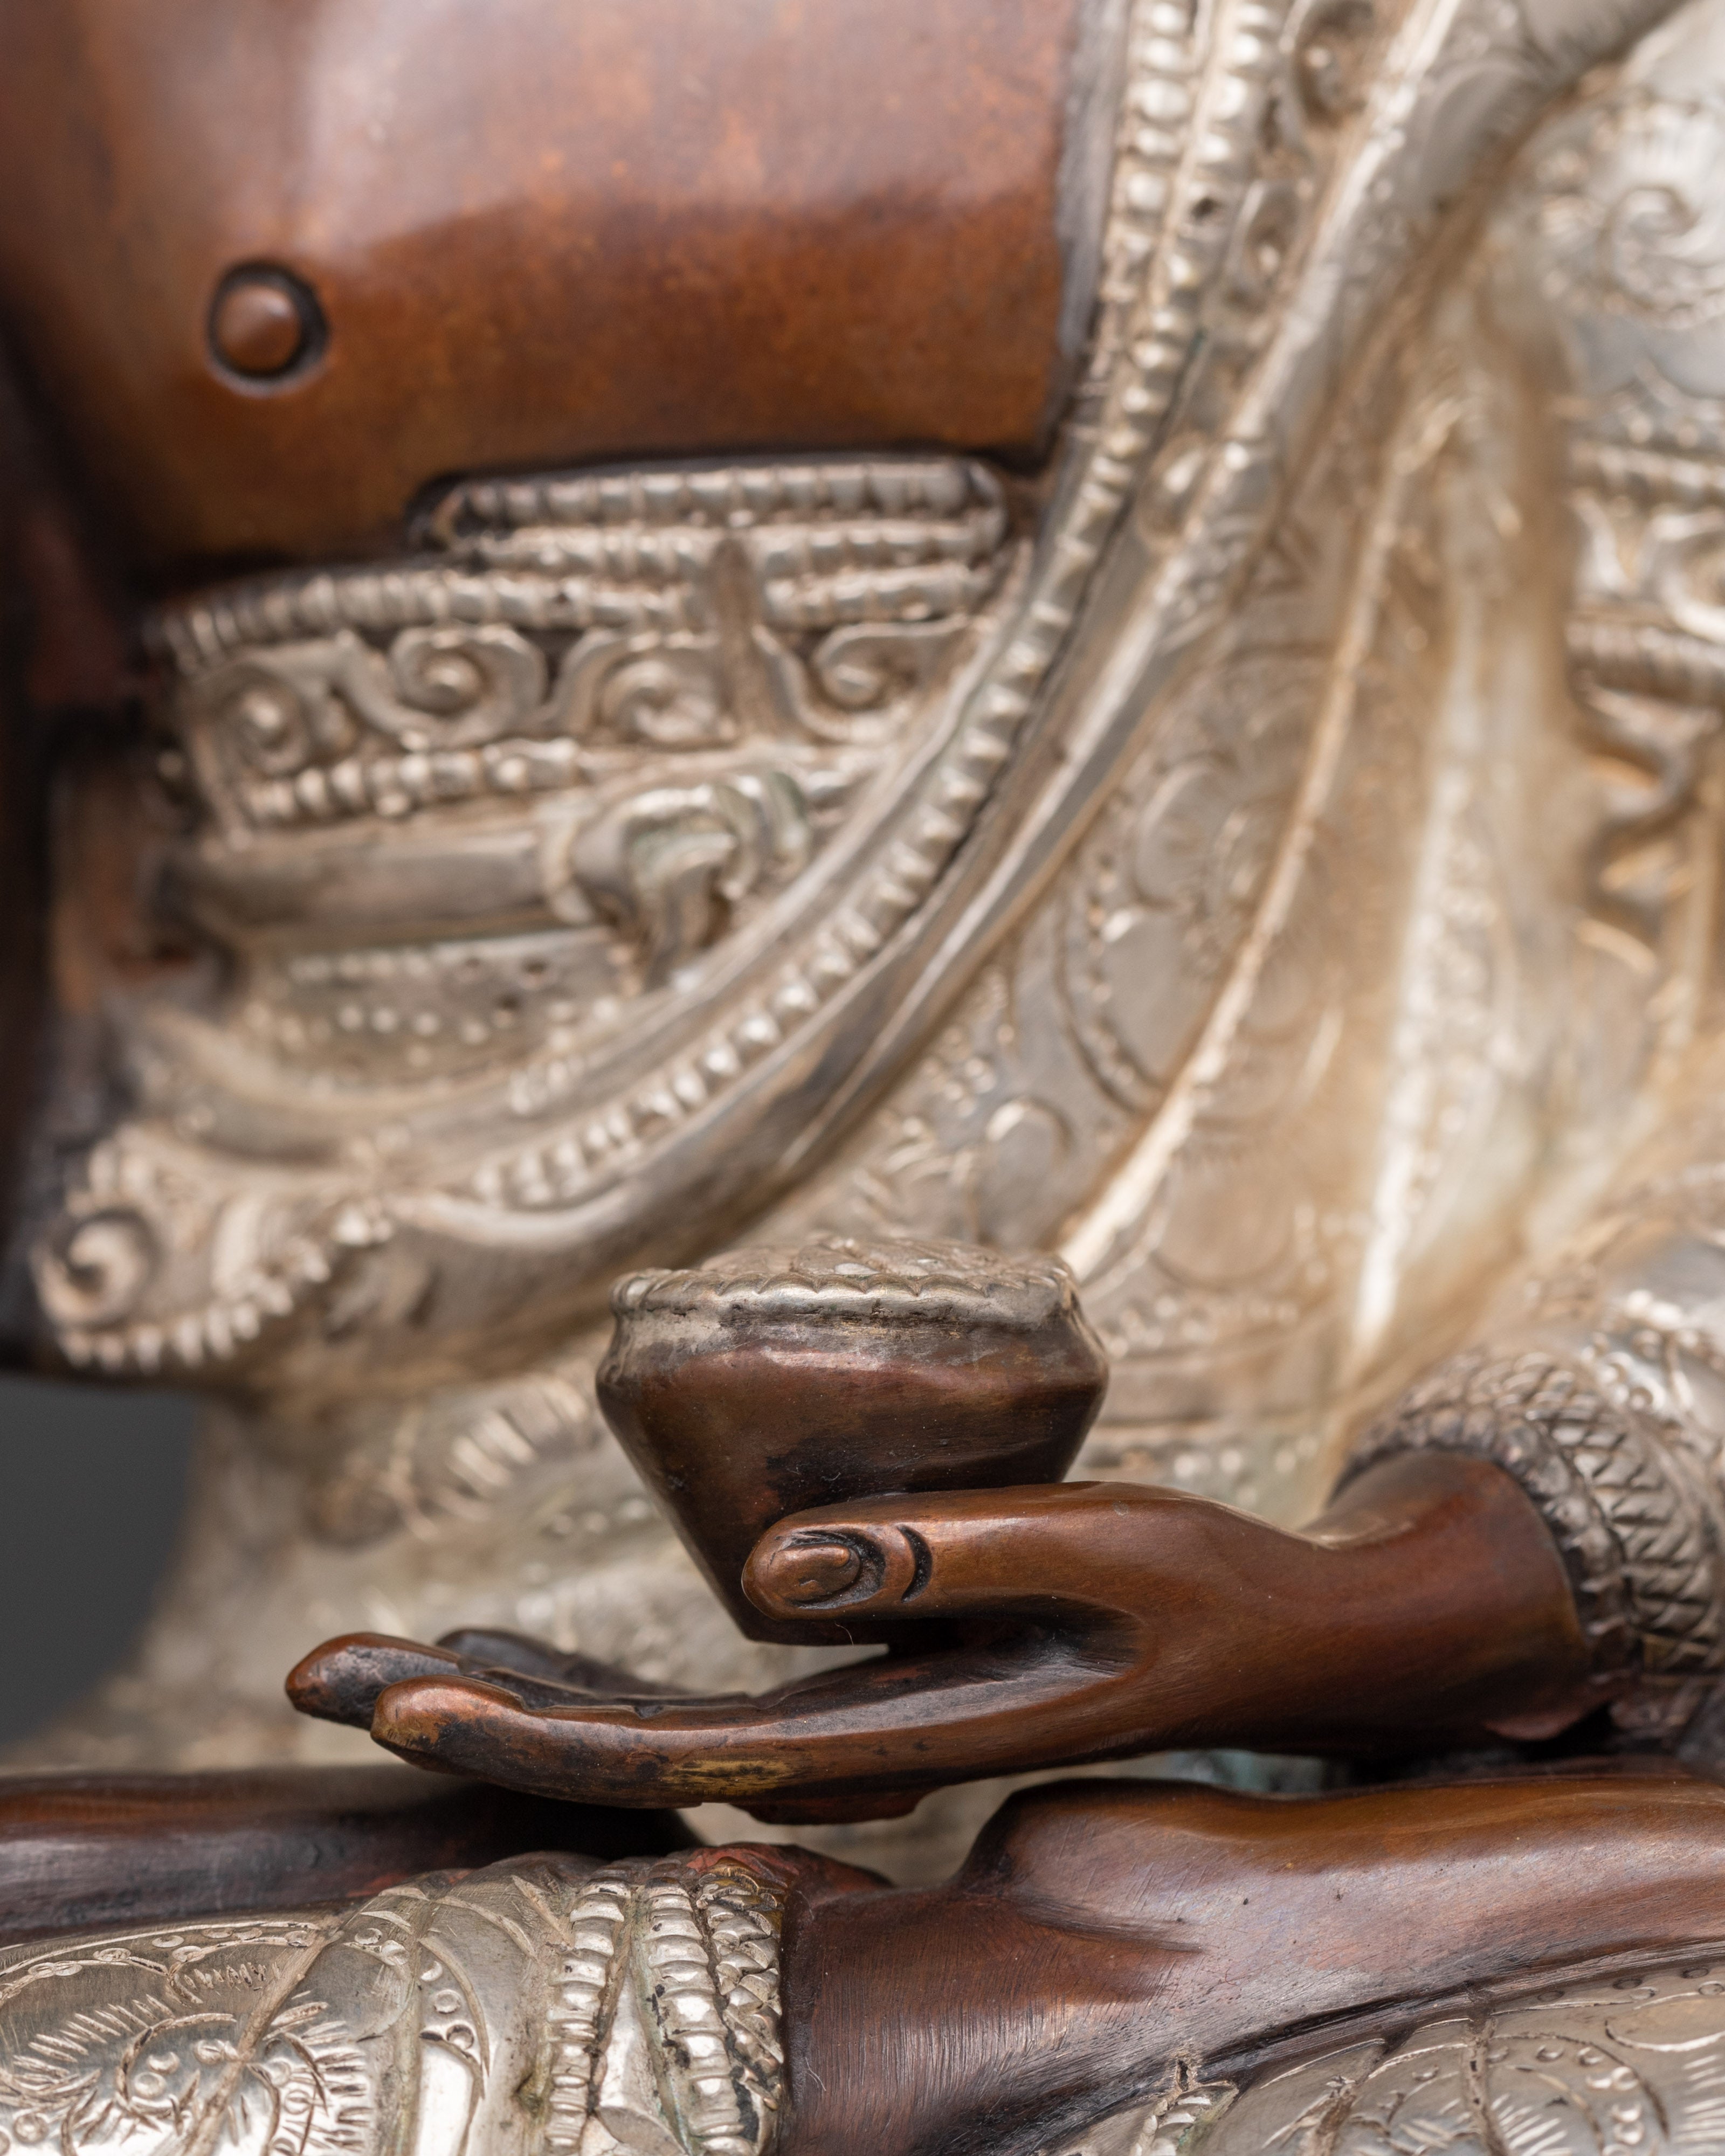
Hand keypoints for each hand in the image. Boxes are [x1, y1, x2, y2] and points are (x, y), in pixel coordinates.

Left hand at [288, 1451, 1594, 1820]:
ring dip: (512, 1696)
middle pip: (625, 1754)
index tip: (399, 1691)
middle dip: (470, 1715)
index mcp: (901, 1740)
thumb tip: (766, 1570)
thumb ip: (945, 1553)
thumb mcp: (1105, 1545)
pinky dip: (592, 1670)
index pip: (679, 1755)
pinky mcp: (864, 1686)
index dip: (528, 1724)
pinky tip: (515, 1643)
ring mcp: (849, 1727)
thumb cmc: (1208, 1584)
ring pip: (644, 1732)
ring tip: (380, 1662)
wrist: (1284, 1642)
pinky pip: (696, 1693)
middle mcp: (854, 1752)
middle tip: (318, 1672)